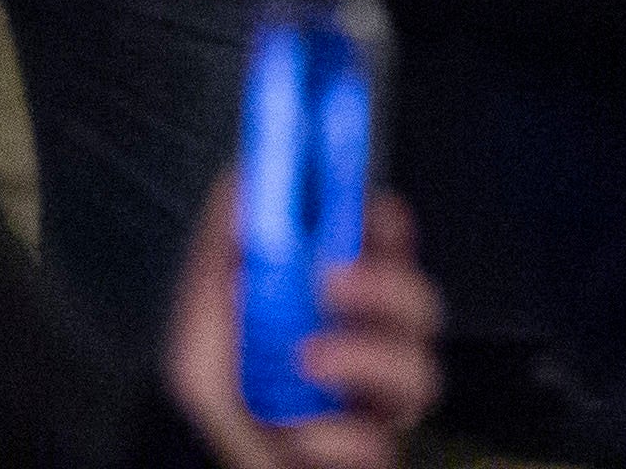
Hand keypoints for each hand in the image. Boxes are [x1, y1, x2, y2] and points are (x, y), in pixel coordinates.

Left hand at [164, 183, 438, 468]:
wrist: (204, 464)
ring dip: (366, 358)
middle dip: (390, 286)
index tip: (370, 207)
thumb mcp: (203, 313)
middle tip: (334, 281)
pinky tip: (298, 435)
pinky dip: (335, 436)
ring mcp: (378, 406)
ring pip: (421, 374)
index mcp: (334, 305)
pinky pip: (378, 443)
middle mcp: (369, 349)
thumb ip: (224, 250)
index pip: (382, 252)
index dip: (386, 225)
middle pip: (422, 305)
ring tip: (308, 361)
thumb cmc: (218, 392)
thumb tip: (245, 184)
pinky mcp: (374, 456)